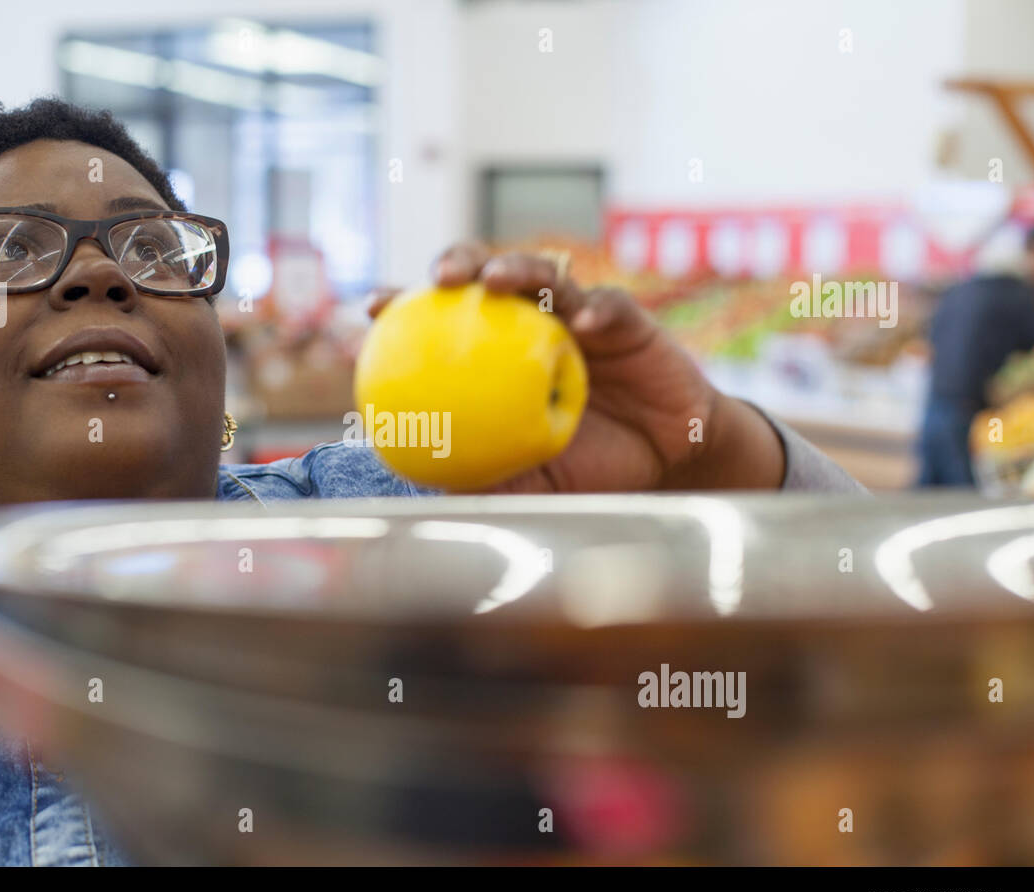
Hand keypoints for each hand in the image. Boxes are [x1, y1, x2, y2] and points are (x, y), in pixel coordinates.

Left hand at [366, 242, 786, 491]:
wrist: (663, 462)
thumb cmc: (591, 466)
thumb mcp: (531, 479)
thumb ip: (485, 475)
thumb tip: (424, 488)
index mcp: (500, 350)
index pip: (446, 318)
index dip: (405, 305)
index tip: (370, 308)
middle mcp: (535, 321)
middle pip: (488, 273)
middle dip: (459, 262)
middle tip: (438, 279)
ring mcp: (579, 313)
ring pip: (546, 274)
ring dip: (518, 269)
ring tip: (495, 280)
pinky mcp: (628, 321)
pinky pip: (610, 308)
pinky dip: (594, 310)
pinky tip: (580, 324)